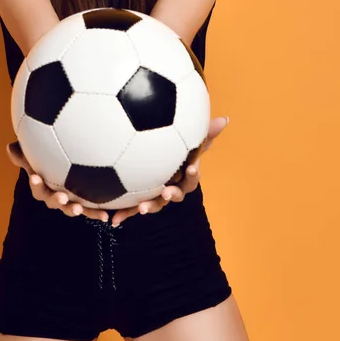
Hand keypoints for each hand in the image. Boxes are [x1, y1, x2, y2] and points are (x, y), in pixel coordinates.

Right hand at [6, 141, 109, 221]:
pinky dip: (96, 213)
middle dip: (56, 200)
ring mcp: (69, 202)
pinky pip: (90, 210)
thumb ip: (25, 154)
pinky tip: (106, 216)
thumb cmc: (47, 160)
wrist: (64, 166)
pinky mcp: (84, 204)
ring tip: (79, 209)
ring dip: (74, 209)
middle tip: (61, 197)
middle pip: (53, 201)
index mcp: (43, 187)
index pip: (37, 187)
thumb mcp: (37, 156)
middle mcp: (54, 197)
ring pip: (70, 208)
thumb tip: (10, 147)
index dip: (35, 184)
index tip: (35, 176)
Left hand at [110, 115, 229, 226]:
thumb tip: (225, 119)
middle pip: (175, 195)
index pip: (192, 177)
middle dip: (172, 195)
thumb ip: (205, 132)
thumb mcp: (189, 139)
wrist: (154, 156)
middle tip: (167, 192)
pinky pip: (132, 208)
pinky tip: (114, 220)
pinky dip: (124, 214)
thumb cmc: (176, 149)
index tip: (192, 169)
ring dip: (149, 207)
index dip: (194, 175)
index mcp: (183, 176)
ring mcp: (155, 195)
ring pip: (155, 204)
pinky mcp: (139, 199)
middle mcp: (171, 188)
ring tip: (141, 208)